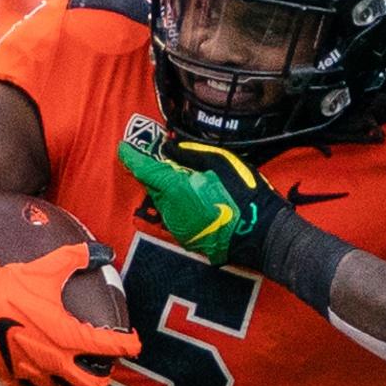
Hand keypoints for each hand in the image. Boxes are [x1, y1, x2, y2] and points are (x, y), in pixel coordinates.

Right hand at [0, 245, 139, 385]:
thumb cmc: (10, 287)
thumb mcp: (47, 268)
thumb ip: (78, 257)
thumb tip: (105, 250)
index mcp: (69, 338)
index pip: (111, 348)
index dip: (130, 346)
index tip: (135, 343)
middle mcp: (55, 362)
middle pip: (92, 384)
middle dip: (102, 376)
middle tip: (103, 364)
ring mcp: (32, 373)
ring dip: (70, 380)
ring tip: (71, 367)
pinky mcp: (10, 376)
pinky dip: (37, 380)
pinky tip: (36, 367)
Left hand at [119, 134, 289, 269]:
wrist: (262, 234)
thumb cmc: (243, 196)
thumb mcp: (220, 162)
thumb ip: (189, 154)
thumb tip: (170, 149)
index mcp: (174, 188)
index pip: (143, 169)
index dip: (131, 156)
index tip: (123, 147)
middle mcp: (169, 209)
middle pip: (153, 185)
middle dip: (157, 172)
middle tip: (173, 161)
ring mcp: (177, 227)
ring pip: (164, 201)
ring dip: (170, 190)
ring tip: (194, 182)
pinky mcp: (187, 238)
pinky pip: (176, 215)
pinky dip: (180, 205)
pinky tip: (200, 201)